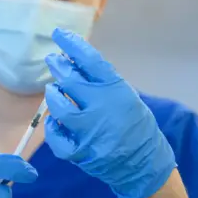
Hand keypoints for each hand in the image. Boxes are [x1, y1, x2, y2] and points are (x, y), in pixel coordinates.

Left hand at [44, 28, 175, 197]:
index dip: (71, 43)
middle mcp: (101, 106)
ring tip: (53, 90)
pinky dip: (52, 126)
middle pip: (70, 80)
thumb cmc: (134, 125)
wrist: (144, 164)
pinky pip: (55, 135)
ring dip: (53, 95)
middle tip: (52, 60)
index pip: (89, 59)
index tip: (58, 34)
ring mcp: (89, 130)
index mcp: (116, 90)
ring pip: (58, 106)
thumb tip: (73, 59)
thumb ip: (101, 81)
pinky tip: (55, 120)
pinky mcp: (79, 151)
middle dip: (58, 66)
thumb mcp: (125, 96)